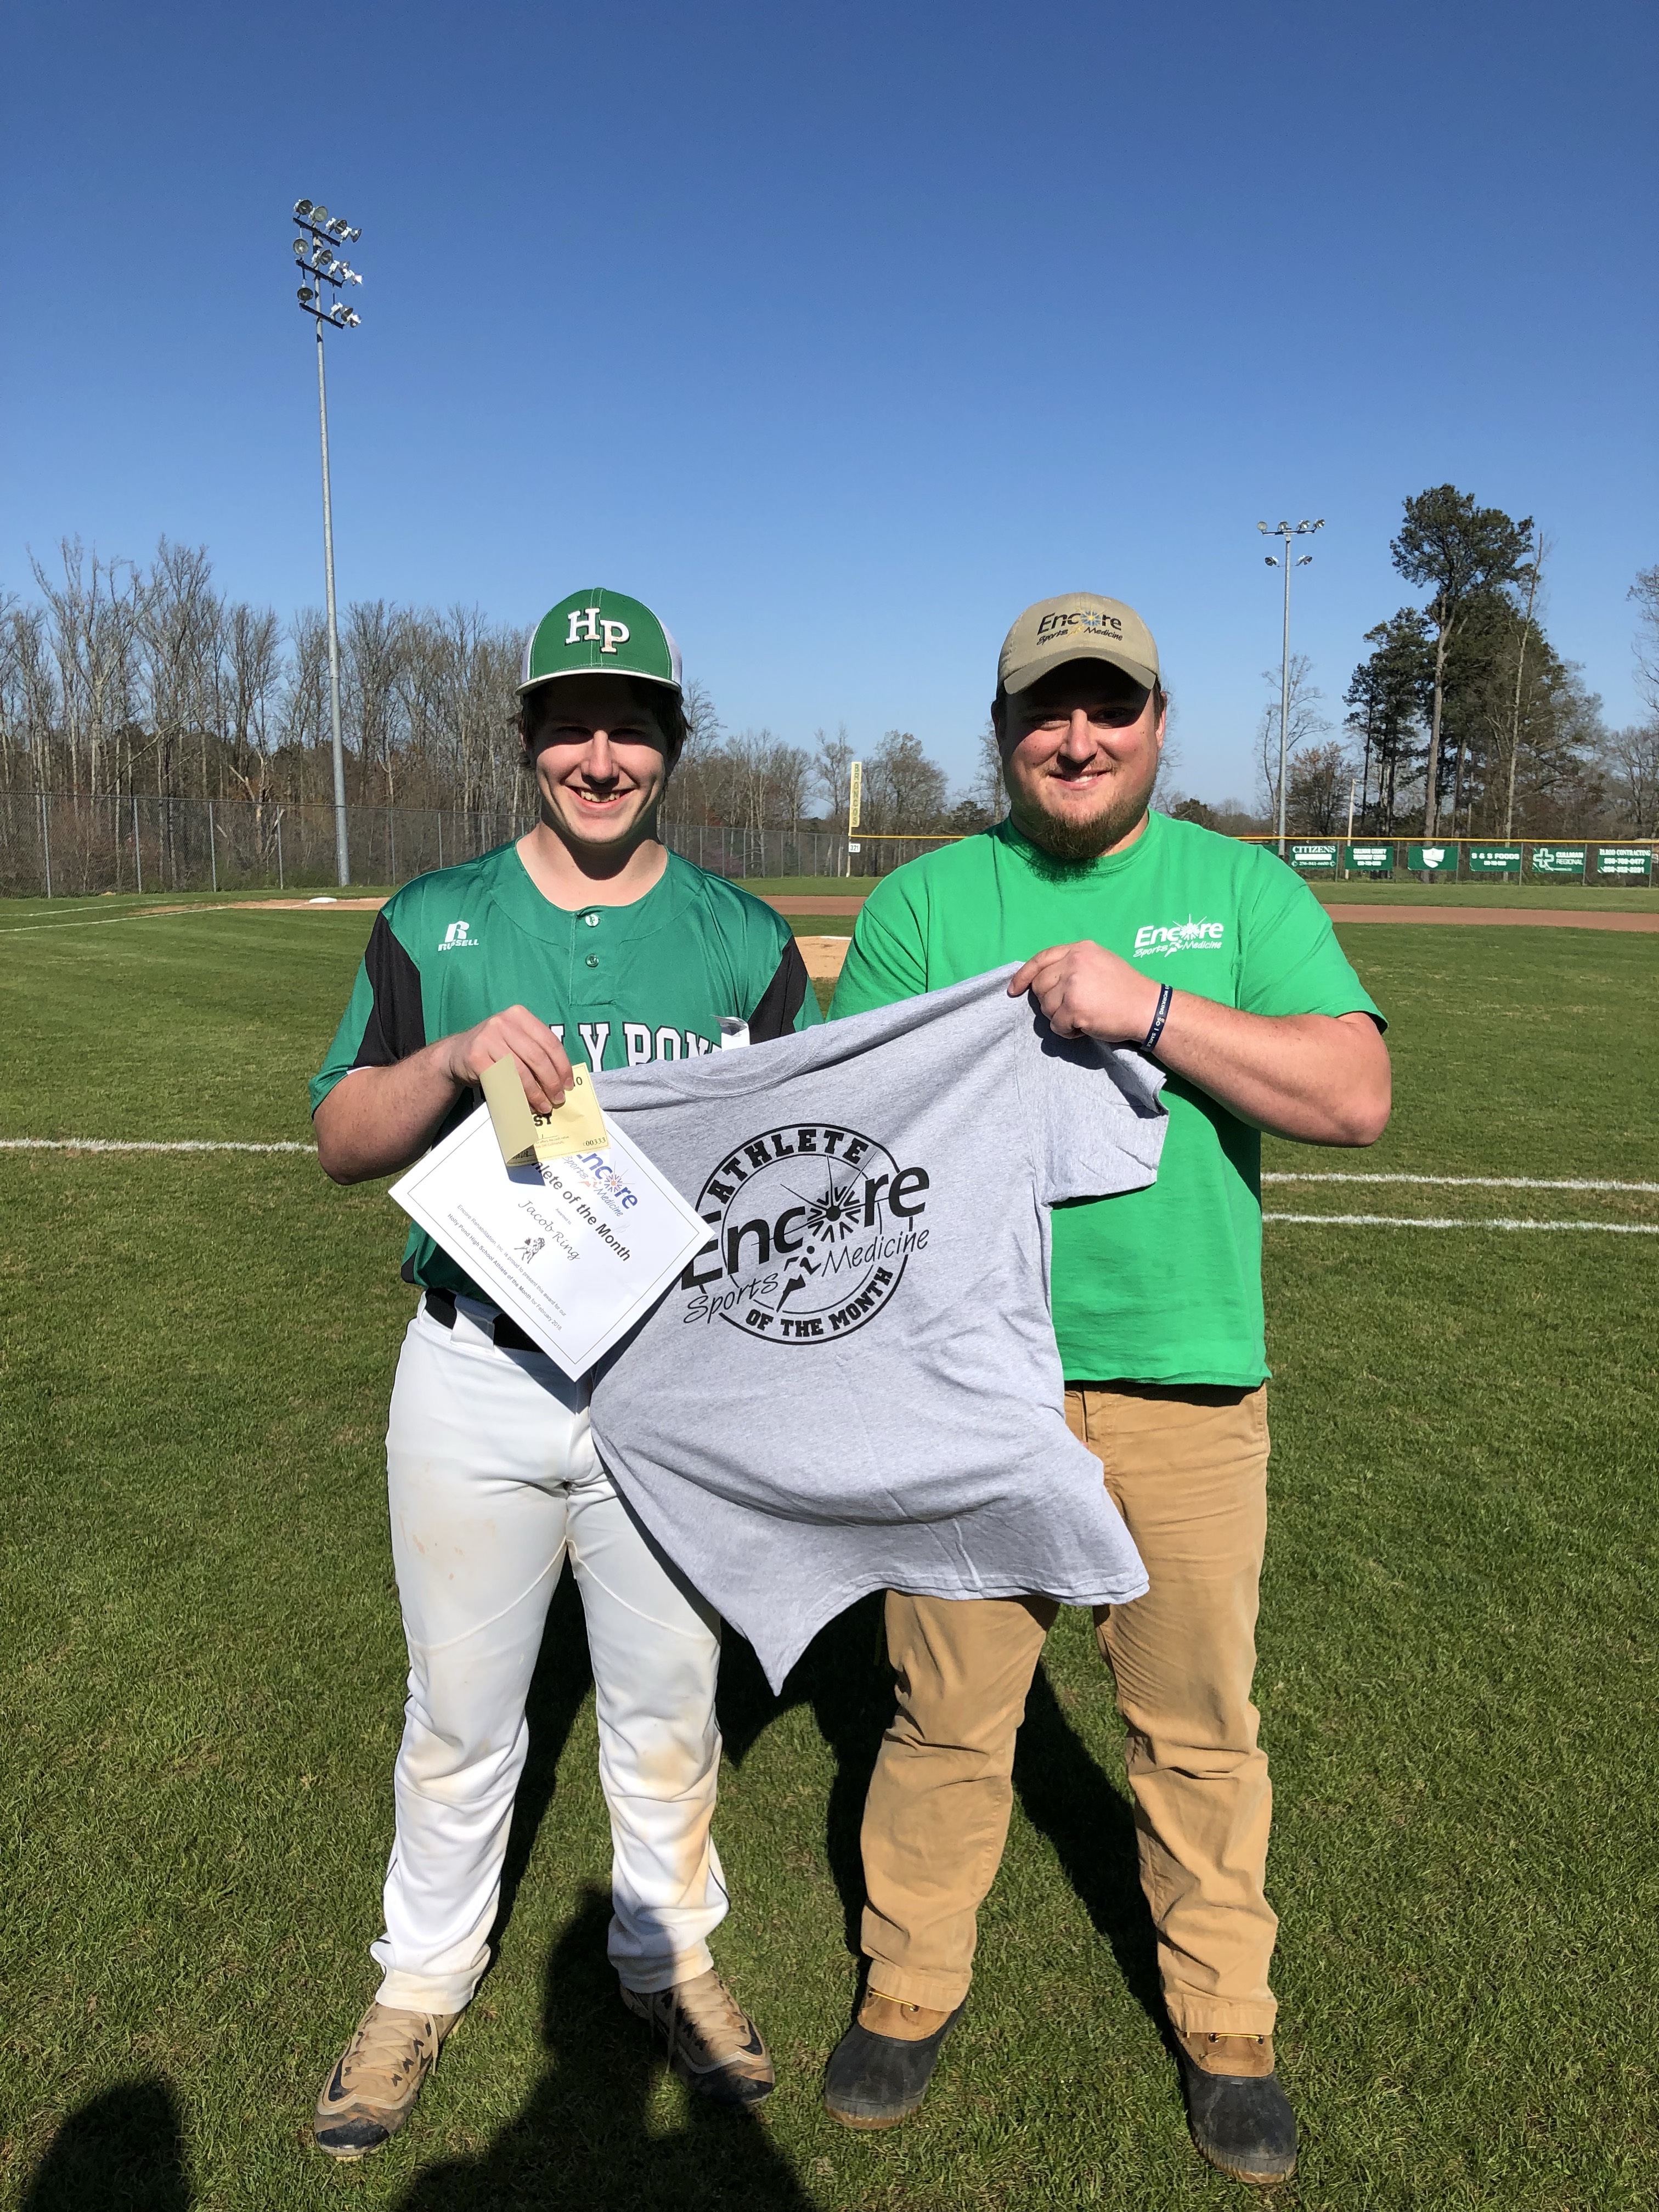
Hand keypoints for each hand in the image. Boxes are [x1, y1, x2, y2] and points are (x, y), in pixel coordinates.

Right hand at [441, 1005, 574, 1110]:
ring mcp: (487, 1038)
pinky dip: (516, 1096)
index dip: (563, 1066)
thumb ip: (537, 1051)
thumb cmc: (494, 1049)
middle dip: (551, 1082)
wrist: (456, 1053)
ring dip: (535, 1093)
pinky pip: (502, 1081)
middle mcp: (503, 1022)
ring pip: (521, 1071)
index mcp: (519, 1015)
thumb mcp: (516, 1040)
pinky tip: (524, 1105)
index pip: (550, 1042)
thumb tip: (562, 1079)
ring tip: (543, 1105)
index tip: (568, 1084)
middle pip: (537, 1057)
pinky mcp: (476, 1057)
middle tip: (557, 1099)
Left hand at [1008, 940, 1163, 1044]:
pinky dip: (1068, 1031)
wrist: (1148, 1009)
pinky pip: (1056, 1025)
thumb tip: (1043, 980)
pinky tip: (1086, 1027)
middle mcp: (1074, 963)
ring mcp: (1073, 985)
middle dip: (1050, 1002)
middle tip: (1071, 1008)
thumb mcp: (1100, 963)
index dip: (1024, 975)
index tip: (1014, 989)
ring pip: (1046, 1008)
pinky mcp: (1074, 1008)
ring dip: (1061, 1018)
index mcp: (1080, 949)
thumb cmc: (1126, 989)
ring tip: (1083, 1016)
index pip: (1041, 958)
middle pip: (1040, 986)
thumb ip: (1073, 965)